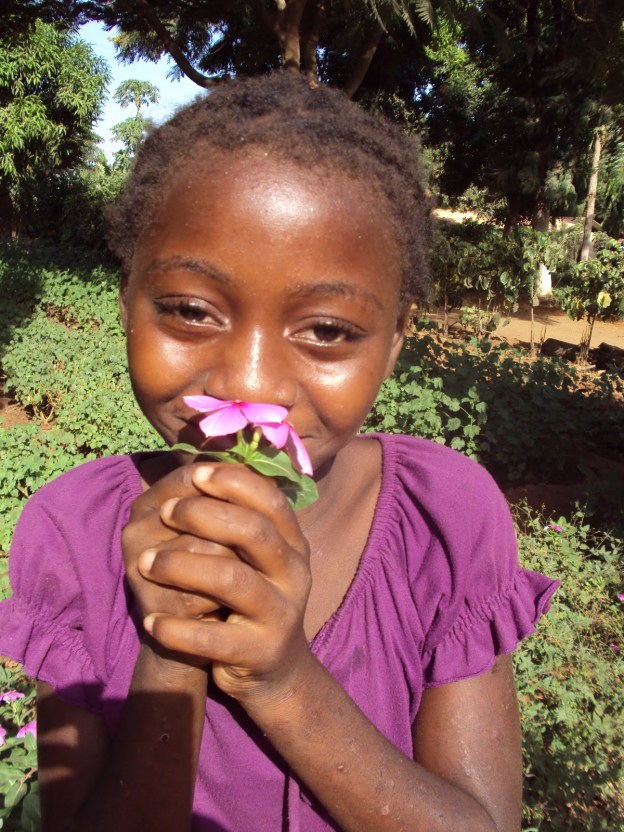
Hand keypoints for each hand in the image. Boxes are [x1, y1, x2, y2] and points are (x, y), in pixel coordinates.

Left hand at [136, 463, 312, 701]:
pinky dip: (176, 628)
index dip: (233, 482)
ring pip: (231, 579)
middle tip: (164, 512)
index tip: (195, 474)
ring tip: (146, 562)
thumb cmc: (252, 599)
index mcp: (294, 543)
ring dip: (181, 566)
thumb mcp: (255, 558)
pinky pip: (212, 638)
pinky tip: (151, 619)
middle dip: (202, 515)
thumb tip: (196, 471)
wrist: (273, 669)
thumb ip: (237, 520)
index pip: (271, 500)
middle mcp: (295, 574)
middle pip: (253, 532)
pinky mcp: (260, 652)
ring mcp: (281, 614)